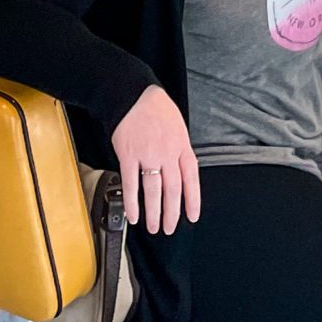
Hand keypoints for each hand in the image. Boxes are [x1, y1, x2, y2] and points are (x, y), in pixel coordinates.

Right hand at [111, 85, 200, 232]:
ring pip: (153, 191)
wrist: (132, 93)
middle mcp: (167, 152)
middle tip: (169, 228)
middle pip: (172, 189)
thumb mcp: (177, 126)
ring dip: (154, 213)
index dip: (193, 200)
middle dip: (172, 213)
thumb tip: (180, 172)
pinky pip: (131, 184)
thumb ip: (179, 149)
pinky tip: (133, 215)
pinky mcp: (128, 155)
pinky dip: (132, 202)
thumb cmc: (155, 108)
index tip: (192, 216)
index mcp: (181, 145)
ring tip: (153, 226)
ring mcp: (148, 154)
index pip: (191, 178)